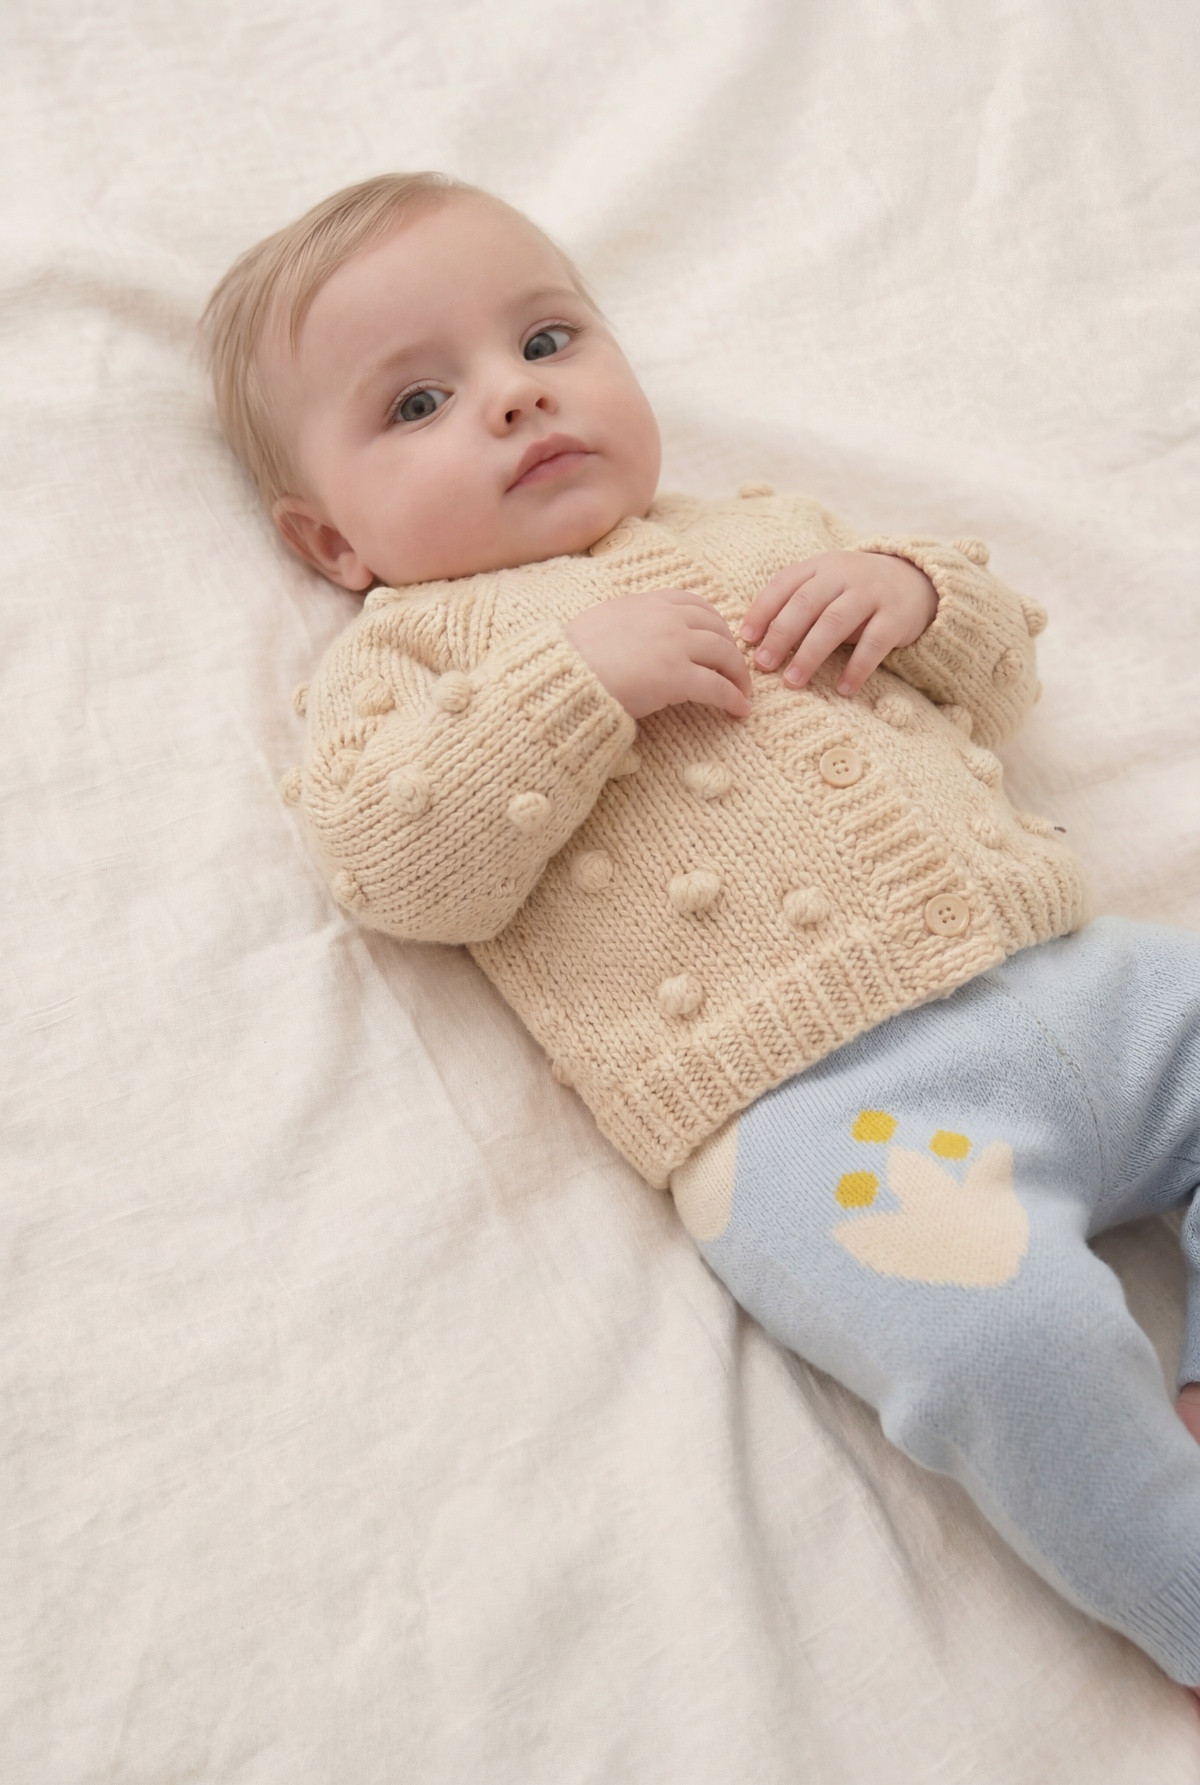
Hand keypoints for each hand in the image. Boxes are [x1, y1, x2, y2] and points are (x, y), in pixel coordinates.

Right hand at [566, 588, 751, 720]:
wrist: (563, 676)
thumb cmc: (572, 658)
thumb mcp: (601, 624)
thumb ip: (624, 625)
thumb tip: (628, 640)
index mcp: (646, 603)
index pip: (694, 604)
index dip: (714, 622)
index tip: (719, 638)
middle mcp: (666, 619)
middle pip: (716, 628)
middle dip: (731, 648)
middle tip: (735, 669)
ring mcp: (674, 646)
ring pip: (724, 655)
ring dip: (738, 674)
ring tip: (742, 692)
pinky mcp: (677, 677)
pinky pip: (717, 687)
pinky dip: (733, 698)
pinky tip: (739, 710)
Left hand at [739, 551, 937, 696]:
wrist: (917, 581)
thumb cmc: (855, 592)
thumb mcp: (826, 587)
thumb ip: (796, 605)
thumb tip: (754, 642)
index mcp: (821, 566)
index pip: (785, 583)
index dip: (762, 610)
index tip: (745, 639)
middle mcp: (844, 575)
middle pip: (806, 602)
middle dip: (781, 635)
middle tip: (763, 665)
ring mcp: (872, 594)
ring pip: (836, 621)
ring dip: (811, 654)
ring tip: (793, 681)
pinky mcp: (897, 616)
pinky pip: (874, 643)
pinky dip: (857, 668)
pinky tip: (843, 688)